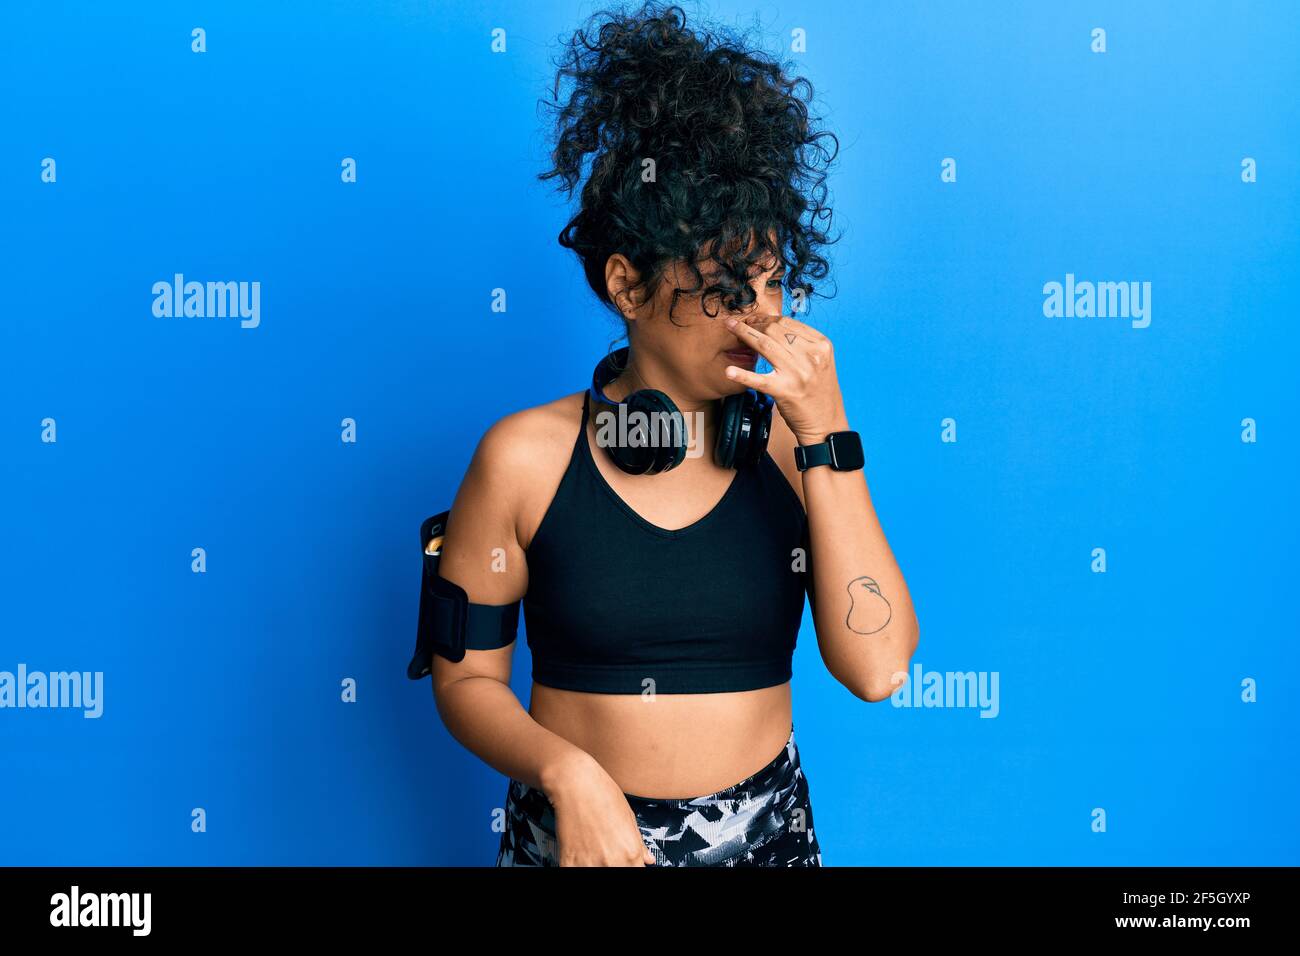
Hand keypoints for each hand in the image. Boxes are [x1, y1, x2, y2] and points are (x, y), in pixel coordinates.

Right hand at [545, 757, 656, 866]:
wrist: (575, 782)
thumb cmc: (602, 792)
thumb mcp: (628, 816)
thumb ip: (638, 843)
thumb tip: (648, 858)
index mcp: (631, 852)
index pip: (637, 873)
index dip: (631, 867)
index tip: (626, 862)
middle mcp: (613, 862)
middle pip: (619, 874)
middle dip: (614, 865)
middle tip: (607, 852)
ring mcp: (590, 864)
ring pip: (596, 874)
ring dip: (595, 866)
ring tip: (593, 852)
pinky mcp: (568, 863)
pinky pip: (574, 873)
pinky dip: (577, 865)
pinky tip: (580, 854)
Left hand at [723, 314, 848, 444]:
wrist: (827, 424)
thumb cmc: (820, 393)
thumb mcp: (821, 362)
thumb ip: (803, 344)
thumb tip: (775, 326)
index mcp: (821, 345)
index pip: (789, 322)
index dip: (766, 317)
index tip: (753, 318)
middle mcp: (812, 355)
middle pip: (775, 329)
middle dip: (753, 323)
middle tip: (738, 324)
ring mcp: (798, 373)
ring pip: (765, 344)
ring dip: (743, 334)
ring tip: (730, 328)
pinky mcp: (785, 391)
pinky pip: (759, 379)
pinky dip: (742, 375)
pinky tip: (729, 371)